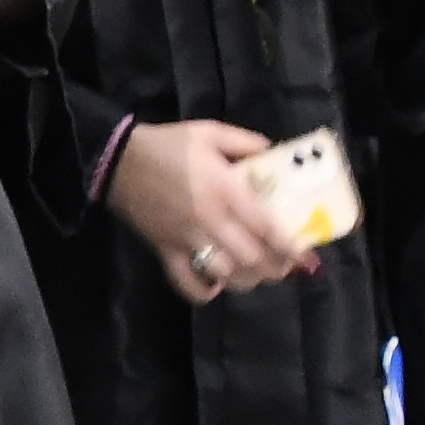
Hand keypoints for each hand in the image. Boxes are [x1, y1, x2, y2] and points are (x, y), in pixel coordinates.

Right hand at [104, 119, 313, 302]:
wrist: (118, 160)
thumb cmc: (168, 145)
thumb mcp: (210, 132)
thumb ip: (245, 142)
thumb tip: (273, 153)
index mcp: (225, 190)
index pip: (267, 227)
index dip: (291, 246)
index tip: (306, 255)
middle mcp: (211, 220)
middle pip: (252, 259)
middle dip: (276, 268)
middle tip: (286, 266)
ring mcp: (186, 239)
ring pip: (226, 274)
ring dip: (247, 280)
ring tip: (258, 275)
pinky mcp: (165, 251)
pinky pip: (185, 282)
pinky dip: (204, 292)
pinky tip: (217, 287)